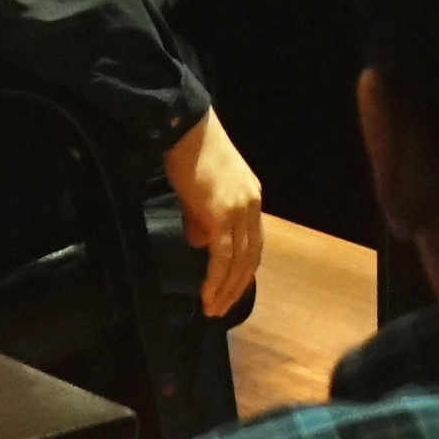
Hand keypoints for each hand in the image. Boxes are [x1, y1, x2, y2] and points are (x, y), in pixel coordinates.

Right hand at [164, 112, 263, 320]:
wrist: (185, 129)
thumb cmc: (188, 154)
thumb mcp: (200, 192)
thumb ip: (202, 219)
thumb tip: (200, 244)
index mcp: (251, 198)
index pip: (253, 243)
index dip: (243, 270)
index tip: (232, 290)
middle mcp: (252, 206)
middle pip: (251, 257)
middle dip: (237, 287)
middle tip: (223, 309)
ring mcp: (239, 210)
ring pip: (238, 261)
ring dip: (227, 289)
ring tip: (214, 309)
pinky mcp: (222, 214)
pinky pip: (222, 256)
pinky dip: (216, 279)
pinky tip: (208, 294)